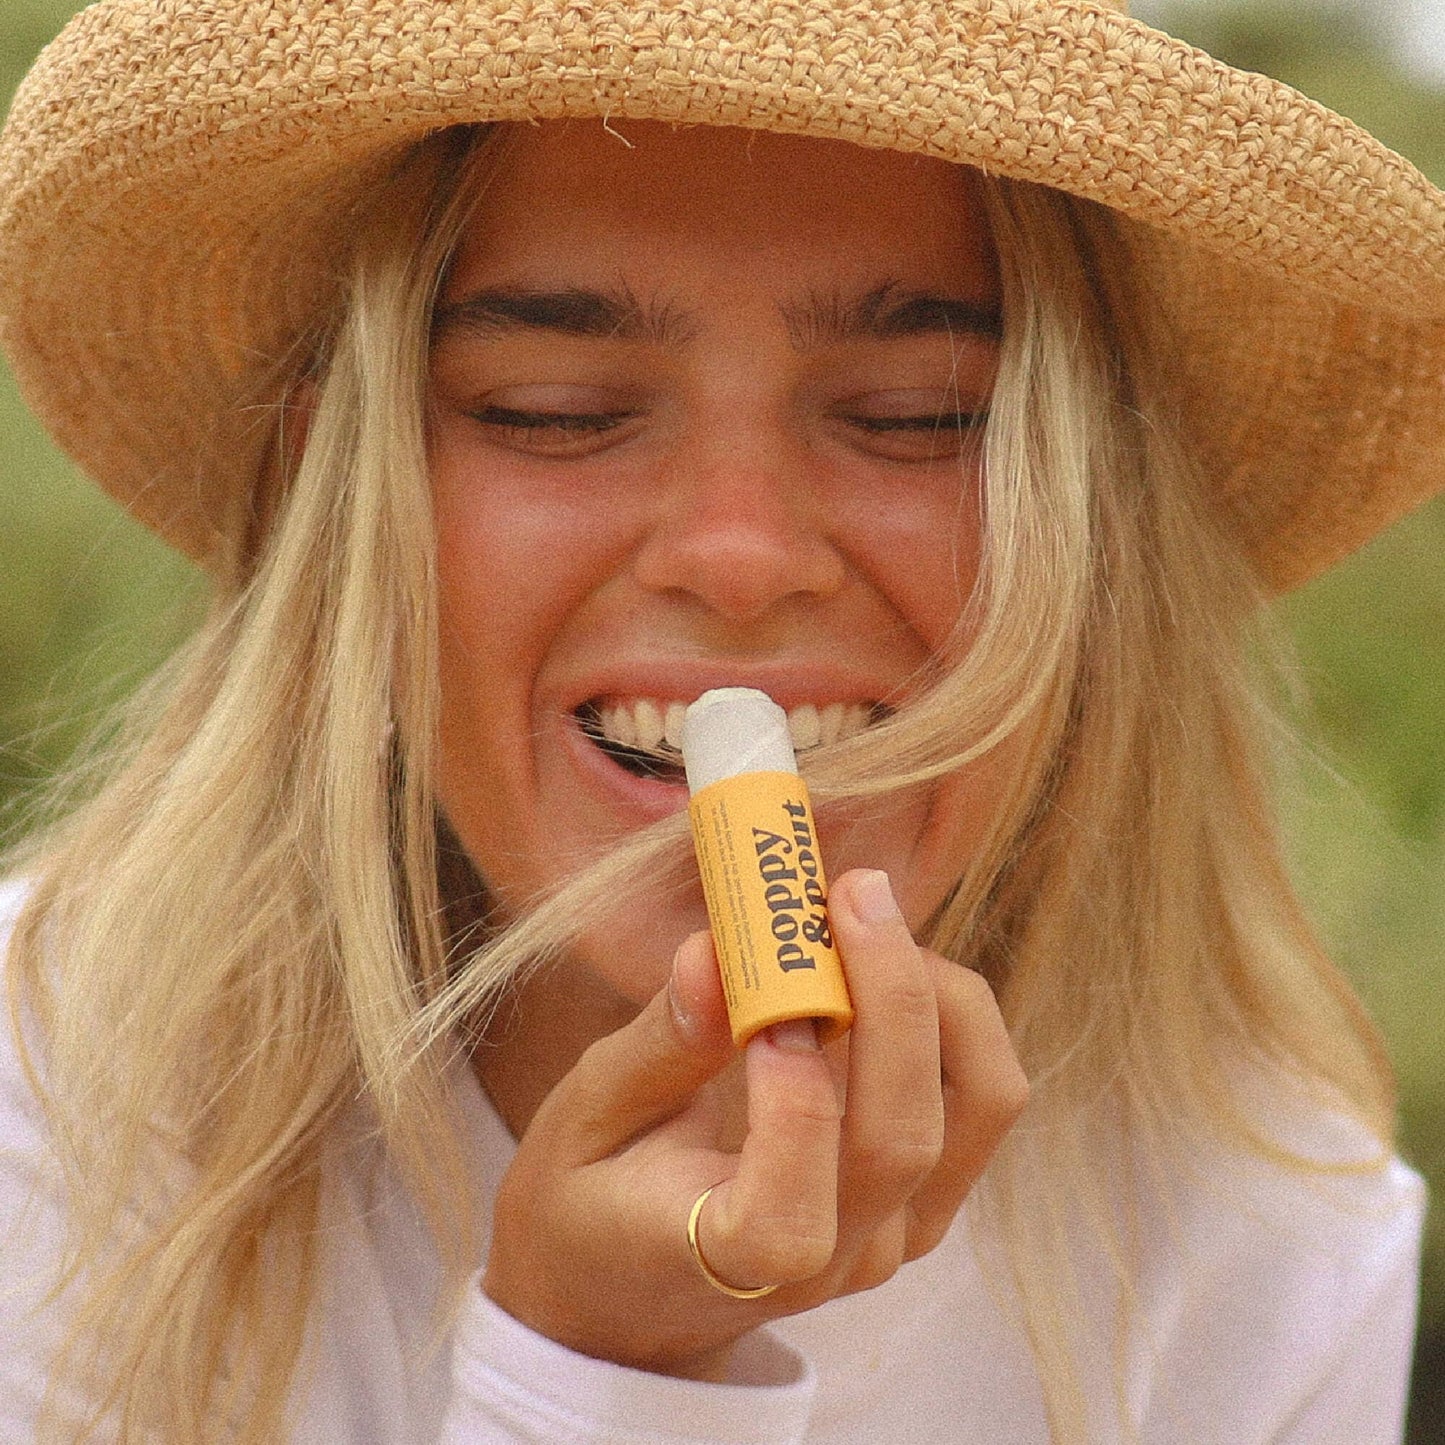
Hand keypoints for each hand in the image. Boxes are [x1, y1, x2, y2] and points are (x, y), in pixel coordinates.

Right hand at [482, 868, 1027, 1379]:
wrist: (633, 1292)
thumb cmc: (592, 1200)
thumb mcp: (586, 1120)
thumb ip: (655, 1047)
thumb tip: (712, 955)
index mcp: (723, 1264)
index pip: (786, 1224)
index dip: (793, 1111)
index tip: (767, 1009)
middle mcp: (829, 1266)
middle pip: (901, 1139)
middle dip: (890, 997)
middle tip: (850, 892)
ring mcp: (891, 1238)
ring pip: (972, 1109)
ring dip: (936, 995)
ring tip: (867, 918)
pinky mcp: (926, 1203)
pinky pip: (983, 1101)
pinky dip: (954, 1016)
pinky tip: (888, 965)